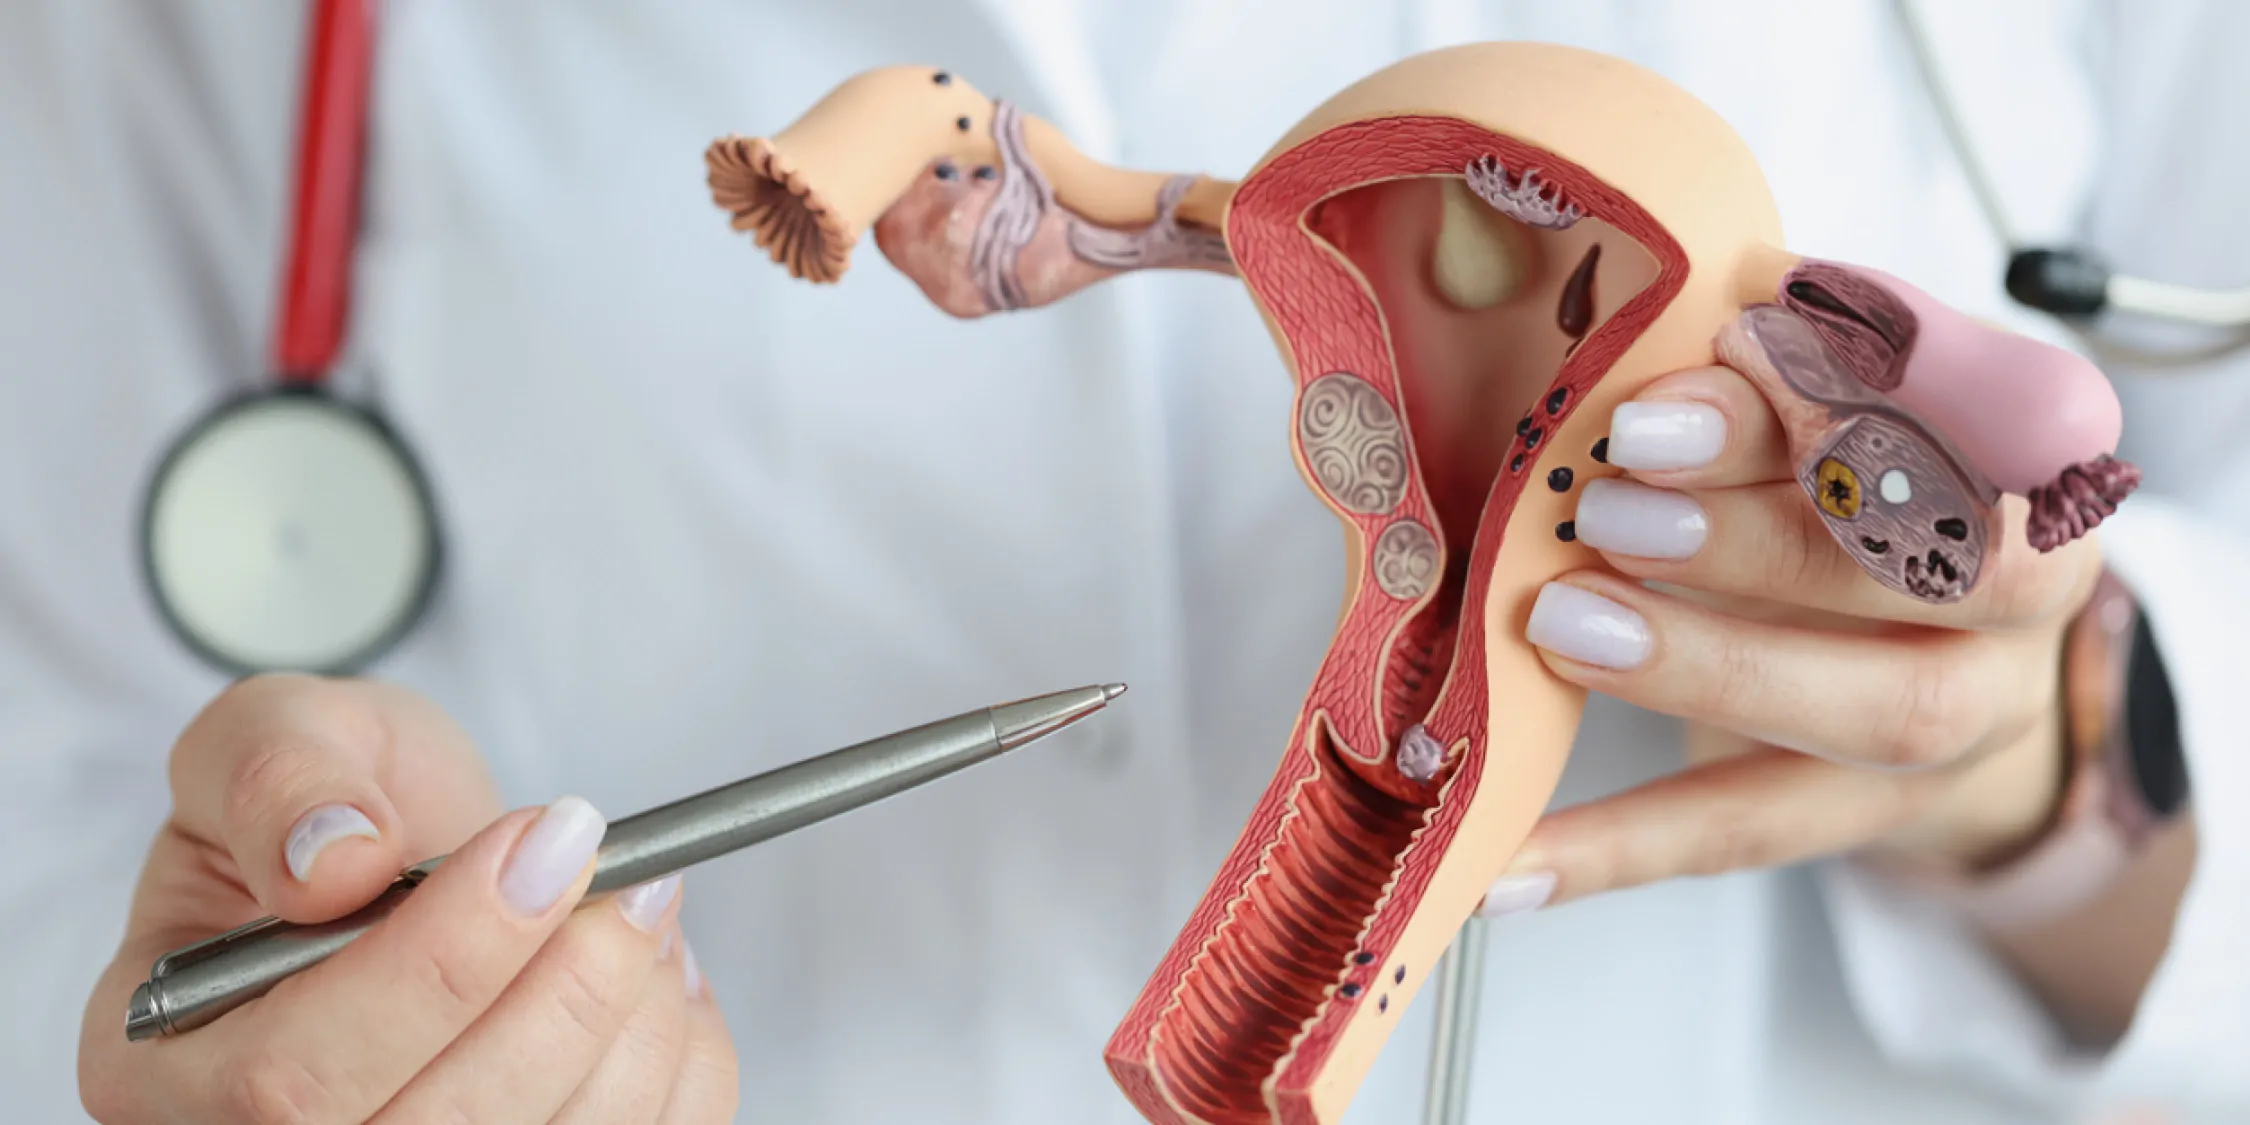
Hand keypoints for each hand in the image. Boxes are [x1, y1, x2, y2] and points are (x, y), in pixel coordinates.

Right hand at [78, 674, 739, 1124]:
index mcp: (165, 1063)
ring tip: (643, 907)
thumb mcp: (276, 736)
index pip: (294, 1076)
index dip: (439, 963)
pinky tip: (658, 974)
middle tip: (626, 877)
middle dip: (561, 997)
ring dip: (633, 1024)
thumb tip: (334, 857)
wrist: (405, 856)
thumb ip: (279, 775)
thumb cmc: (335, 802)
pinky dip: (680, 1062)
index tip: (547, 842)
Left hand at [1479, 346, 2102, 915]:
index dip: (1839, 390)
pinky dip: (1622, 848)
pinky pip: (1752, 833)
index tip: (1710, 358)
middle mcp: (2027, 586)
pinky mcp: (1880, 812)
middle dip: (1764, 537)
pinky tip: (1511, 864)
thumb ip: (1750, 361)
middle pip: (1934, 574)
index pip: (1956, 409)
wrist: (1931, 634)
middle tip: (1608, 509)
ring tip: (1562, 629)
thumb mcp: (1806, 391)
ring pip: (1877, 714)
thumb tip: (1629, 321)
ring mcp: (1973, 713)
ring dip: (1708, 668)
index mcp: (2022, 443)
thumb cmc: (1840, 471)